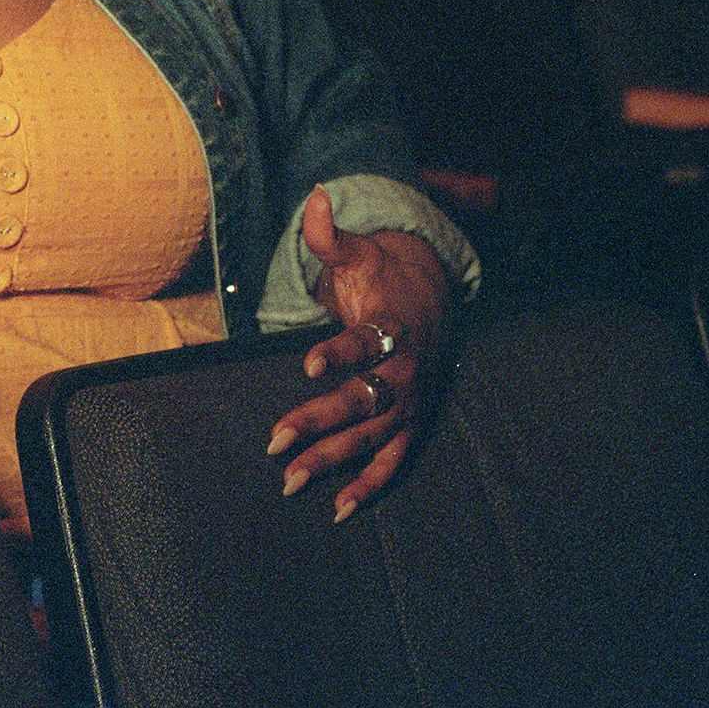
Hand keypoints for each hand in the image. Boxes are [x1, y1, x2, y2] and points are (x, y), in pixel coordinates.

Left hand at [266, 191, 450, 522]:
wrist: (432, 300)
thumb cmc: (384, 277)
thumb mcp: (360, 251)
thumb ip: (330, 234)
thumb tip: (314, 197)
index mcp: (394, 326)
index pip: (366, 342)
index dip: (339, 353)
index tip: (307, 364)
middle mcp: (406, 370)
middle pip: (363, 400)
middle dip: (320, 421)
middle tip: (276, 441)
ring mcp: (411, 402)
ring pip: (373, 437)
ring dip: (335, 461)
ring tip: (292, 480)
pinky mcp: (412, 424)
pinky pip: (394, 461)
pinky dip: (371, 487)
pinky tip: (340, 510)